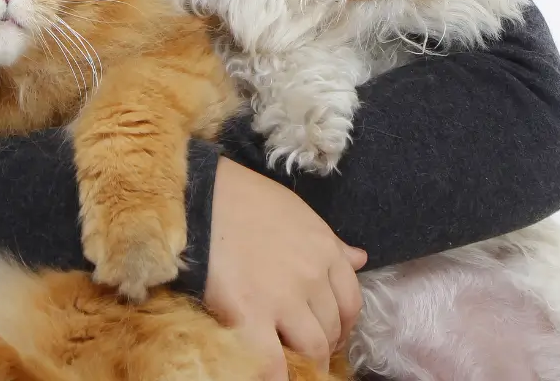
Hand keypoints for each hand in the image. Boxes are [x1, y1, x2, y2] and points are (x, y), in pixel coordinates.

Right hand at [204, 157, 366, 380]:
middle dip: (323, 343)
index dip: (342, 323)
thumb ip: (330, 241)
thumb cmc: (242, 198)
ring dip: (305, 362)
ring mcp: (284, 298)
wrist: (199, 197)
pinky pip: (276, 365)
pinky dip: (279, 376)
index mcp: (324, 248)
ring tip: (290, 362)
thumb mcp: (295, 211)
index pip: (351, 301)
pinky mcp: (251, 316)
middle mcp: (312, 276)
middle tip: (304, 347)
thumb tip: (360, 259)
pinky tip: (274, 374)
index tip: (329, 331)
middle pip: (332, 328)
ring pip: (313, 350)